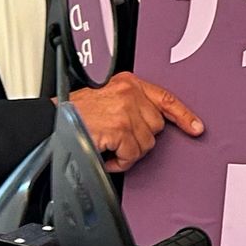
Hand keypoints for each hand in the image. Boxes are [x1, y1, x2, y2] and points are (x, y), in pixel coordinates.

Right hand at [66, 72, 204, 172]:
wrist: (48, 122)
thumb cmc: (74, 114)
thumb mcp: (106, 99)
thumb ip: (131, 105)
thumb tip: (150, 123)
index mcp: (128, 83)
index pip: (165, 98)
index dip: (184, 115)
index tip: (196, 127)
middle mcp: (129, 93)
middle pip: (156, 127)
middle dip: (139, 138)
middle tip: (118, 140)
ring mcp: (125, 110)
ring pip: (146, 144)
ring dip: (128, 151)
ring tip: (109, 146)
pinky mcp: (120, 128)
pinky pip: (132, 155)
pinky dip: (119, 162)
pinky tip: (106, 154)